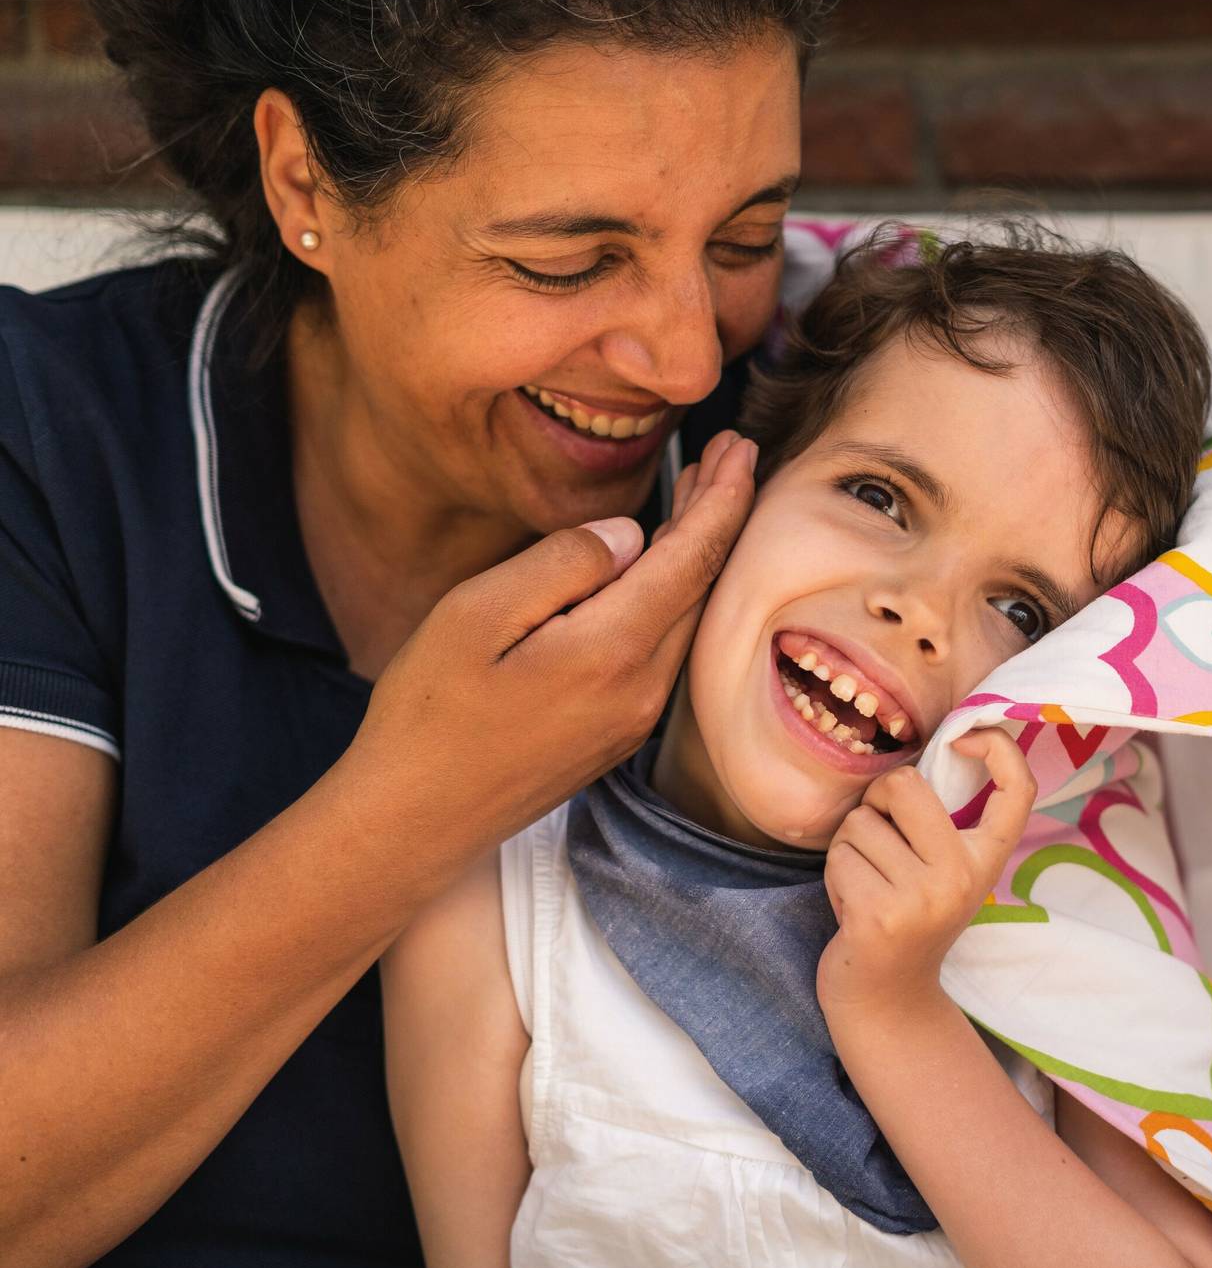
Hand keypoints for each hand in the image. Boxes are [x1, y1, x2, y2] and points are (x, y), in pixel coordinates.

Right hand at [340, 429, 758, 874]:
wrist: (414, 820)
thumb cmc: (428, 714)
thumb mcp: (475, 614)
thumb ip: (561, 564)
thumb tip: (630, 535)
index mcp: (613, 650)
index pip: (692, 557)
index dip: (722, 497)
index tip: (740, 447)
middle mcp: (643, 688)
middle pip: (702, 585)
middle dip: (718, 516)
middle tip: (729, 456)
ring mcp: (635, 716)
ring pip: (688, 618)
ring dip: (698, 555)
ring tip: (701, 497)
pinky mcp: (618, 731)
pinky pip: (665, 648)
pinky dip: (674, 597)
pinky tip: (658, 569)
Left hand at [817, 730, 1035, 1023]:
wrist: (887, 999)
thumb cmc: (906, 916)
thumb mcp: (942, 869)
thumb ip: (939, 820)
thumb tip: (921, 750)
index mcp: (986, 859)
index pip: (1018, 789)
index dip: (999, 747)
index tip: (967, 739)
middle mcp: (963, 877)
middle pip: (903, 785)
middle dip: (875, 803)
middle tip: (880, 843)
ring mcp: (922, 898)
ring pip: (859, 823)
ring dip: (849, 850)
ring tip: (868, 887)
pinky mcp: (879, 916)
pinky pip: (839, 858)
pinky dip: (835, 877)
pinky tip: (854, 910)